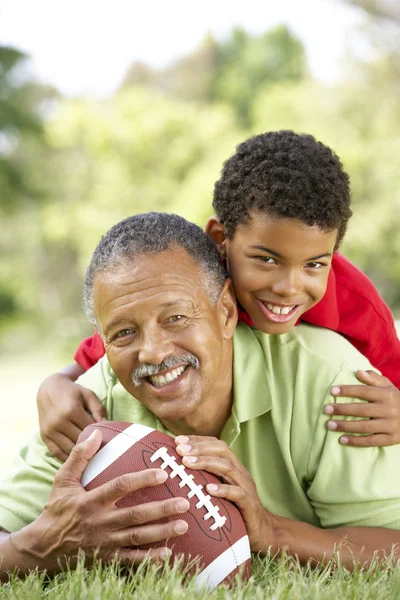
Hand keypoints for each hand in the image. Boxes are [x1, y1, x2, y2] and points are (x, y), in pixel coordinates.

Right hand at [11, 430, 189, 573]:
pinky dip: (149, 558)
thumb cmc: (56, 508)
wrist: (42, 546)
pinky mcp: (106, 558)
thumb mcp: (63, 480)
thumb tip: (96, 433)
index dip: (142, 479)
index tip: (163, 473)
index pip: (121, 486)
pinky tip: (167, 553)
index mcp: (91, 500)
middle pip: (136, 515)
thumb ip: (79, 456)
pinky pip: (130, 559)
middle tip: (184, 502)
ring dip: (162, 531)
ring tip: (183, 524)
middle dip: (162, 509)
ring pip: (138, 537)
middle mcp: (100, 522)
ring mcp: (104, 542)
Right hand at [37, 373, 107, 460]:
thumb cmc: (72, 392)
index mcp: (72, 410)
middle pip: (80, 442)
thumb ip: (98, 409)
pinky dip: (68, 458)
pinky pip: (57, 453)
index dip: (100, 437)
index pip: (90, 430)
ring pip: (69, 450)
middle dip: (92, 448)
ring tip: (91, 457)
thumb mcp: (88, 394)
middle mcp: (59, 422)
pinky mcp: (44, 436)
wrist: (48, 388)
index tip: (108, 442)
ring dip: (81, 456)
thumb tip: (107, 426)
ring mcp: (50, 430)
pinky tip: (77, 458)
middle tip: (102, 453)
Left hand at [175, 435, 273, 553]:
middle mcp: (240, 472)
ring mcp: (246, 486)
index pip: (216, 445)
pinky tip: (208, 489)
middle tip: (180, 449)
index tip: (177, 440)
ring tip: (187, 463)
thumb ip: (205, 478)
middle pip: (222, 450)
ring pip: (228, 467)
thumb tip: (177, 470)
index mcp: (232, 466)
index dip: (198, 440)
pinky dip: (223, 489)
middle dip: (199, 448)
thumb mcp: (218, 490)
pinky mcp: (250, 504)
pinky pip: (238, 493)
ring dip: (206, 463)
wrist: (262, 532)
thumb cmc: (234, 510)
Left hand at [324, 370, 399, 446]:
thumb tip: (358, 372)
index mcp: (386, 395)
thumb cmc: (395, 400)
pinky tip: (342, 439)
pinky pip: (371, 441)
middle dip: (342, 410)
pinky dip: (356, 441)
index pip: (364, 391)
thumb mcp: (388, 386)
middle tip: (326, 409)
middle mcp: (389, 410)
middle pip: (362, 410)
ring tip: (329, 424)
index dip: (348, 390)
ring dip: (345, 426)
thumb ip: (374, 379)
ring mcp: (390, 426)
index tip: (332, 391)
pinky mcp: (390, 439)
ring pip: (364, 427)